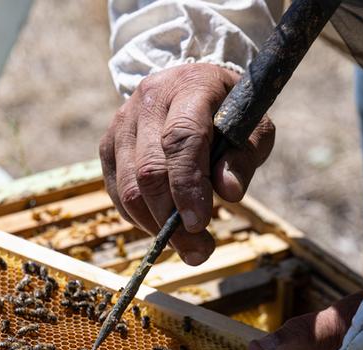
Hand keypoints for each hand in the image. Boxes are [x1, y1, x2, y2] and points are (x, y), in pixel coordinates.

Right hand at [99, 63, 274, 265]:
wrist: (190, 84)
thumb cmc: (230, 111)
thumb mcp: (254, 127)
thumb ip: (244, 157)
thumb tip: (229, 194)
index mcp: (189, 87)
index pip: (181, 139)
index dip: (187, 186)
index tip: (199, 224)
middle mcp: (148, 101)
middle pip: (148, 169)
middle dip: (170, 218)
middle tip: (197, 251)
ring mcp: (121, 123)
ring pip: (127, 187)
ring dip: (154, 226)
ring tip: (185, 245)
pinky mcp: (108, 144)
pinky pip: (117, 192)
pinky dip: (139, 218)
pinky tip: (164, 225)